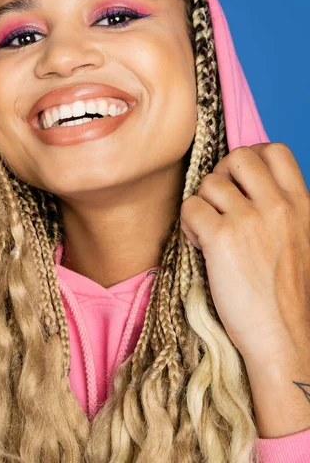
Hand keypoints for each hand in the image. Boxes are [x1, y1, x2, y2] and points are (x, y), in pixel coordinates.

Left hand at [180, 142, 309, 362]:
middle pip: (238, 157)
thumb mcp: (301, 239)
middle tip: (219, 202)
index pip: (275, 151)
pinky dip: (189, 224)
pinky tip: (200, 244)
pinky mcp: (221, 238)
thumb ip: (282, 209)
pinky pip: (191, 207)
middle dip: (222, 174)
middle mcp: (277, 205)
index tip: (240, 179)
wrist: (284, 338)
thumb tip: (249, 186)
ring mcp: (248, 219)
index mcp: (301, 204)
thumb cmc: (289, 295)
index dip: (251, 158)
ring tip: (208, 232)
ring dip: (203, 203)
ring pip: (209, 182)